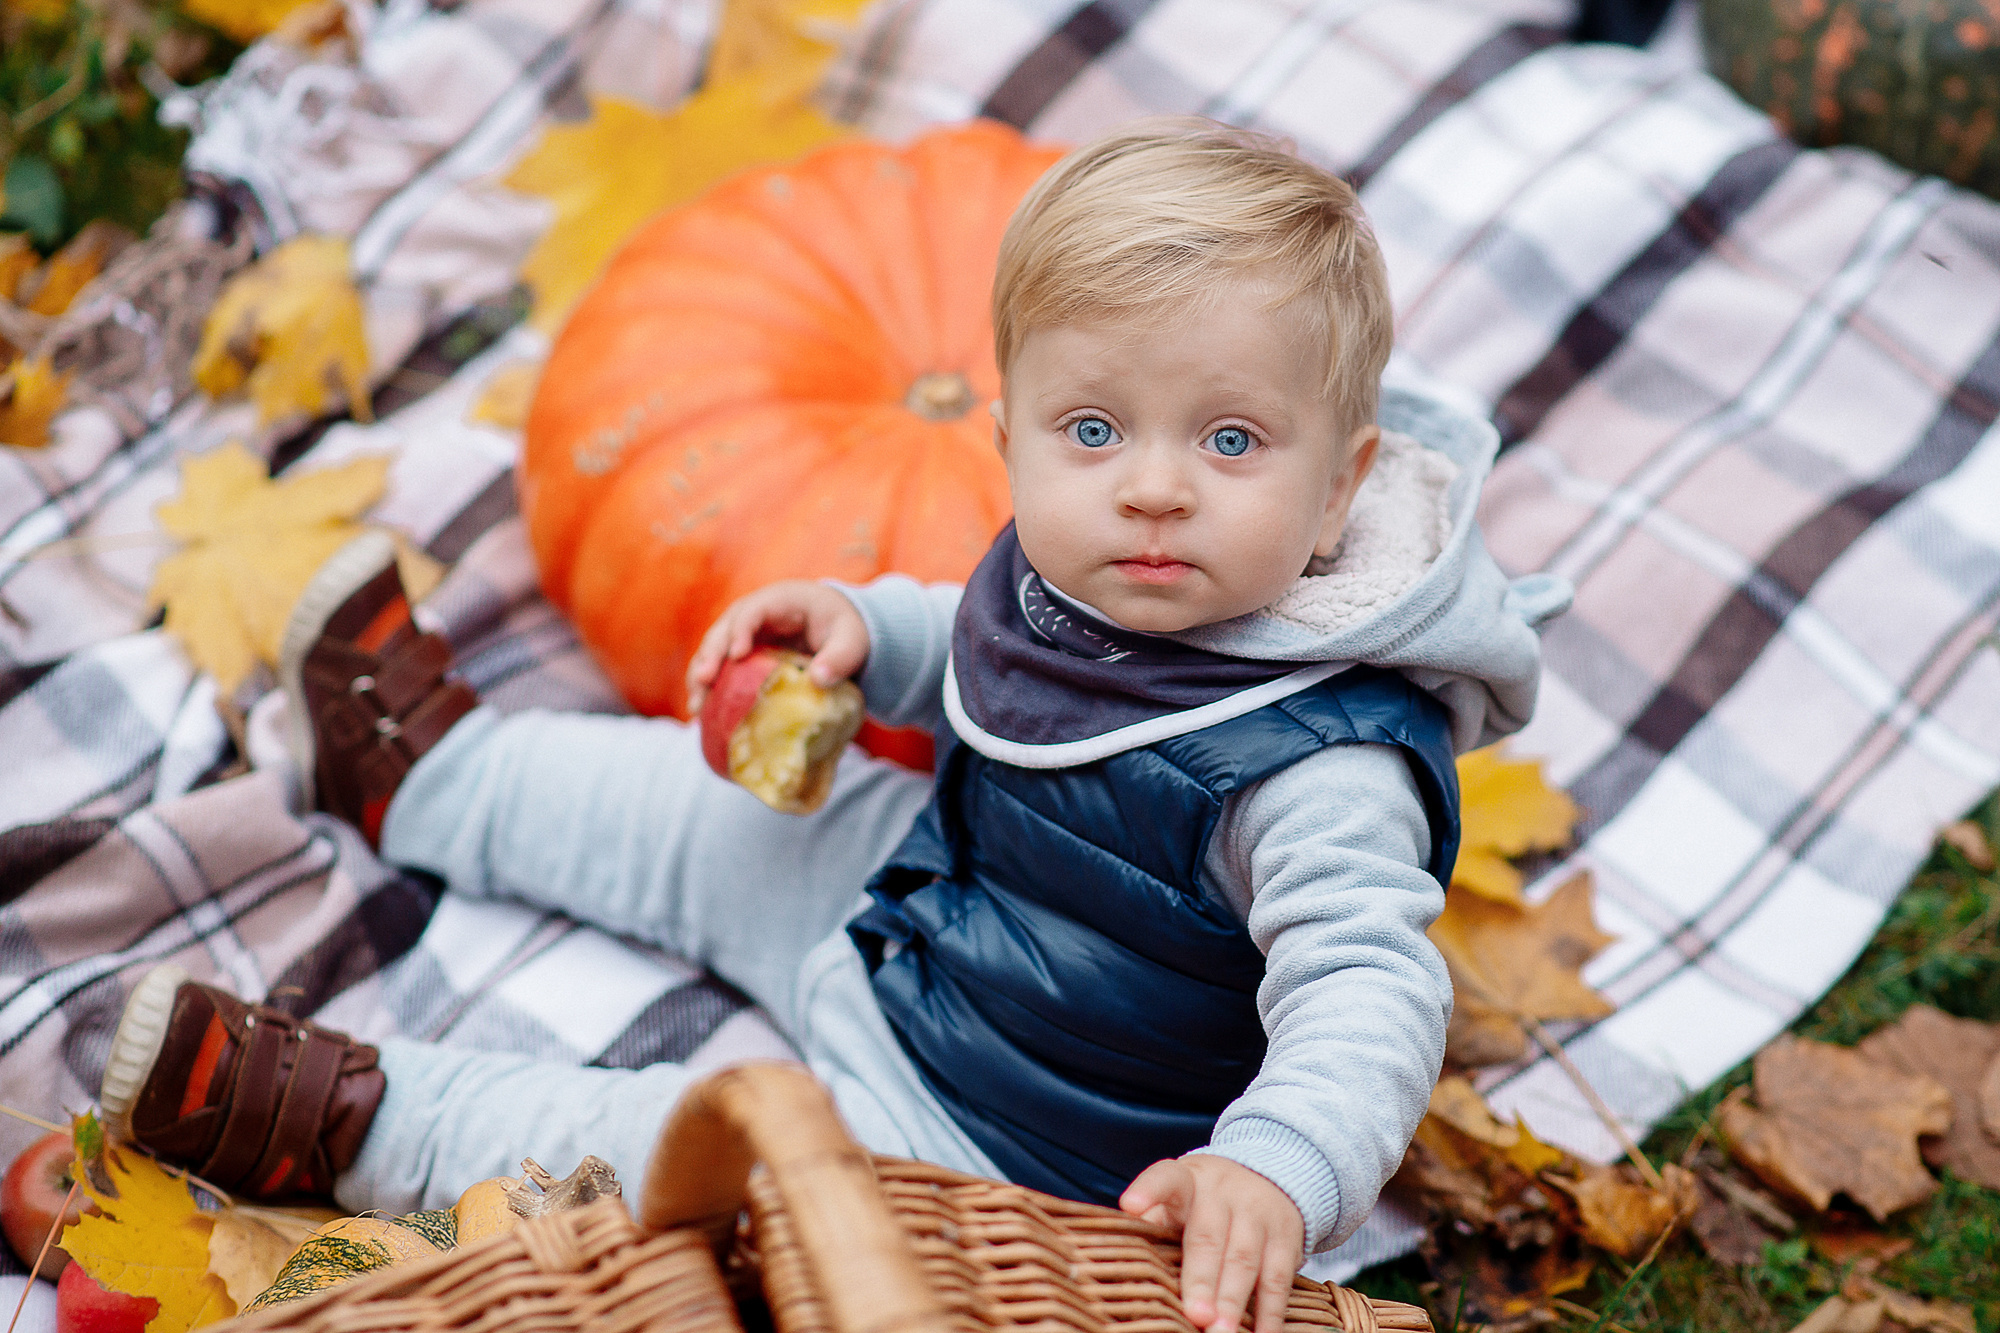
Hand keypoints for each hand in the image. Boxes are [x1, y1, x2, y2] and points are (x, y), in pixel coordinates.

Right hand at [685, 580, 870, 714]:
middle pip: (723, 629)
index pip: (753, 610)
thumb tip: (817, 681)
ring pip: (713, 649)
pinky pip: (720, 668)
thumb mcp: (852, 640)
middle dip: (710, 655)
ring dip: (701, 676)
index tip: (738, 656)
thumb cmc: (845, 628)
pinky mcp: (742, 654)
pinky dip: (709, 688)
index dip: (742, 630)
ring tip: (695, 707)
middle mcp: (755, 613)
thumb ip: (840, 658)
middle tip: (703, 681)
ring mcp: (744, 633)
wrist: (839, 628)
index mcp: (780, 600)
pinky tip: (701, 714)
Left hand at [1120, 1157, 1303, 1332]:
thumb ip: (1154, 1225)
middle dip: (1201, 1279)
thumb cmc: (1205, 1202)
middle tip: (1194, 1314)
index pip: (1166, 1178)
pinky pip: (1278, 1278)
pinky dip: (1270, 1312)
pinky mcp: (1285, 1239)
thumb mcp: (1179, 1200)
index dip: (1149, 1190)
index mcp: (1187, 1181)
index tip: (1130, 1205)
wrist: (1271, 1176)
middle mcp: (1222, 1193)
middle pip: (1208, 1236)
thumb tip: (1123, 1265)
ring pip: (1244, 1259)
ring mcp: (1257, 1215)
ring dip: (1232, 1300)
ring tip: (1219, 1331)